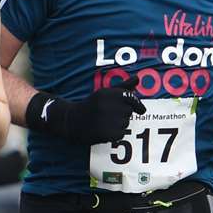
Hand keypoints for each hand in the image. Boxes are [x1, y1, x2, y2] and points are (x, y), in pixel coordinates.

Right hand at [30, 73, 145, 144]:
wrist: (71, 121)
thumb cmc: (92, 106)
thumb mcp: (104, 93)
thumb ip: (123, 86)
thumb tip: (138, 78)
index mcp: (106, 93)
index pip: (130, 98)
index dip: (137, 105)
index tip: (141, 110)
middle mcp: (106, 105)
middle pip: (129, 112)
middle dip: (123, 114)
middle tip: (109, 115)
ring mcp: (106, 120)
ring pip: (125, 123)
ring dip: (119, 125)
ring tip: (105, 122)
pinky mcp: (106, 133)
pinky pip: (121, 134)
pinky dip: (116, 134)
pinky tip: (105, 130)